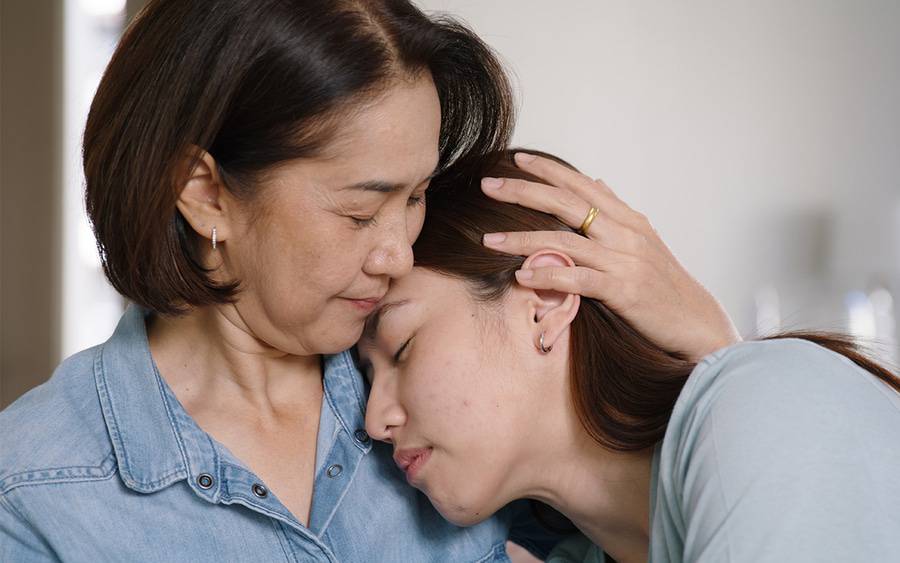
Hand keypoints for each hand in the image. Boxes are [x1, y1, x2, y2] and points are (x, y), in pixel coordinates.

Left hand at [481, 152, 740, 361]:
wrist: (696, 321)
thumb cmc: (664, 283)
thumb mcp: (644, 240)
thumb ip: (616, 211)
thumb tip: (596, 181)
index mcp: (627, 219)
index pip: (580, 185)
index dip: (548, 169)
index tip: (516, 158)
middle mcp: (625, 233)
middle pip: (566, 203)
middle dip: (523, 192)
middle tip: (488, 185)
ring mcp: (624, 261)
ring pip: (565, 242)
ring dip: (522, 240)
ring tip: (489, 240)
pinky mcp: (623, 291)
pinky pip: (578, 280)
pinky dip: (548, 276)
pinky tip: (522, 276)